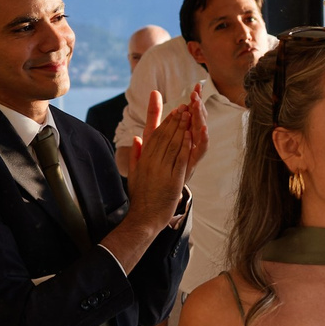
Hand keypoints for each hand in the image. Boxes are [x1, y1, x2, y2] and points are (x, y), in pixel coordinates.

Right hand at [127, 86, 207, 224]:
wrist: (144, 218)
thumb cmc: (140, 197)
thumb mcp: (134, 174)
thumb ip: (135, 155)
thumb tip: (136, 138)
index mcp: (144, 160)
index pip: (155, 136)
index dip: (165, 122)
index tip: (173, 112)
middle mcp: (151, 163)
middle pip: (165, 137)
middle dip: (175, 121)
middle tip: (184, 107)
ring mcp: (162, 171)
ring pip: (173, 145)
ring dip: (181, 129)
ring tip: (189, 115)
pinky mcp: (172, 181)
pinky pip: (179, 159)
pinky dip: (185, 146)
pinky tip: (190, 135)